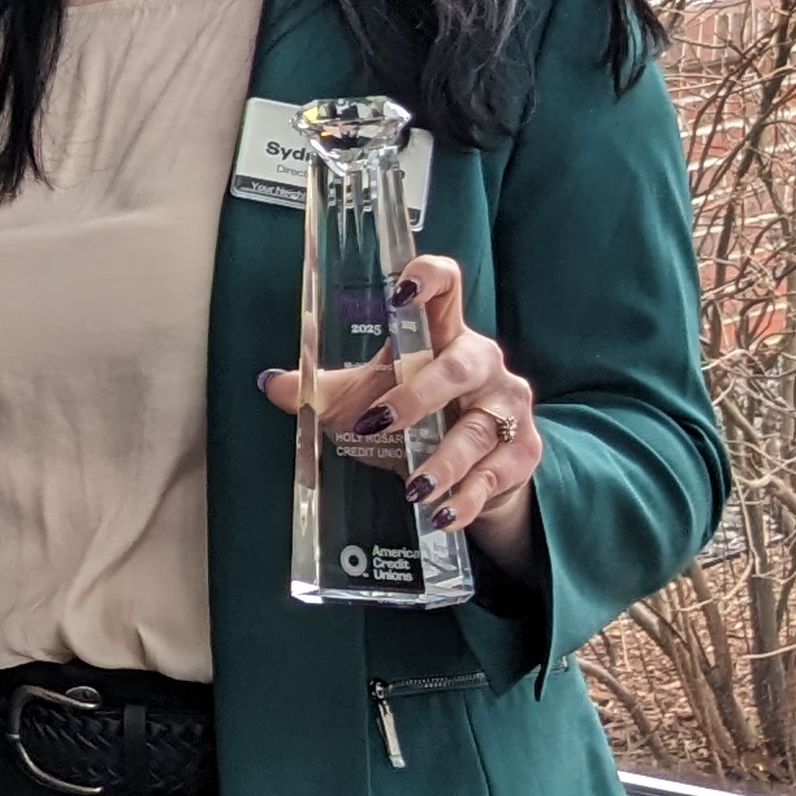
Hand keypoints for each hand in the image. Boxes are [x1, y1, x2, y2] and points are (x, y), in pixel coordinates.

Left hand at [261, 256, 540, 560]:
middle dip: (418, 395)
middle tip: (378, 424)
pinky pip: (494, 475)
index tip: (401, 292)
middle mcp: (483, 363)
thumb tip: (272, 384)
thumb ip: (322, 391)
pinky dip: (466, 498)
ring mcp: (508, 406)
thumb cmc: (417, 421)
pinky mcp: (523, 451)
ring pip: (477, 429)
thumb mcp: (366, 400)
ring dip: (443, 462)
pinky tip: (442, 515)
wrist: (478, 472)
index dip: (429, 279)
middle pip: (458, 365)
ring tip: (413, 490)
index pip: (447, 287)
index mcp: (444, 336)